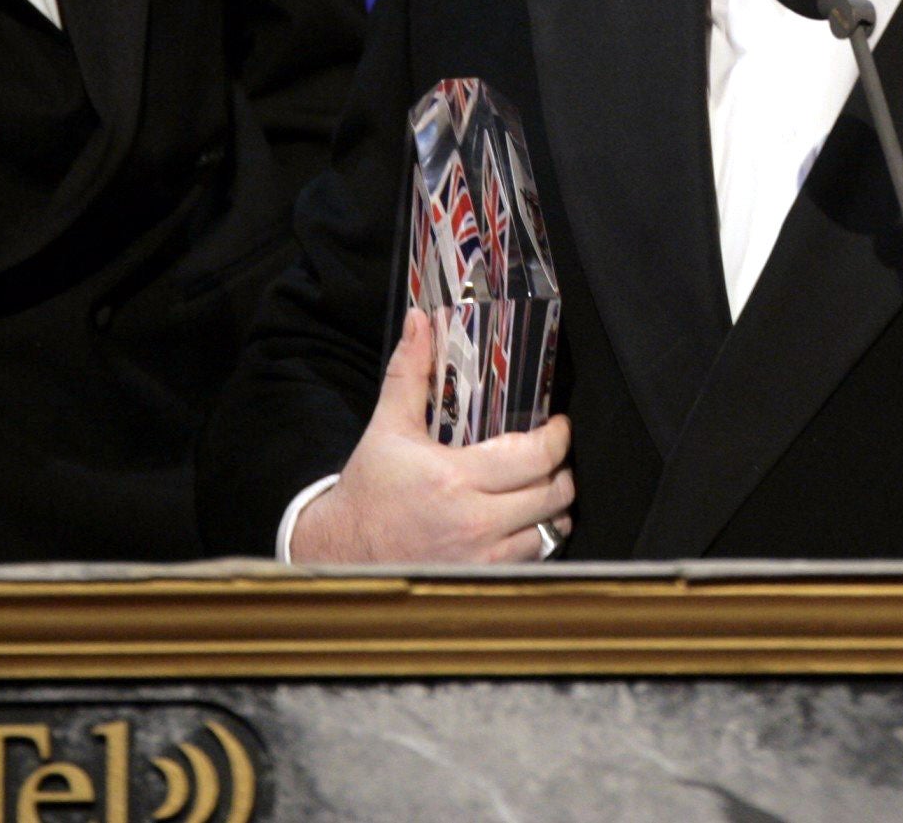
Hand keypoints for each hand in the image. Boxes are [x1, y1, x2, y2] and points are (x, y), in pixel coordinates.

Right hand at [289, 312, 572, 564]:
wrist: (341, 550)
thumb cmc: (369, 490)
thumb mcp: (387, 427)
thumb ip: (409, 372)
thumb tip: (418, 322)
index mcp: (455, 478)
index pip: (535, 456)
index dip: (557, 438)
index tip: (557, 427)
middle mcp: (473, 522)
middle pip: (552, 494)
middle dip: (561, 471)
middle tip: (553, 457)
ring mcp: (479, 558)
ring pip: (547, 530)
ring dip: (552, 509)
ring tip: (543, 489)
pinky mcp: (478, 580)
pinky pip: (530, 559)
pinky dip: (536, 540)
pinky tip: (525, 523)